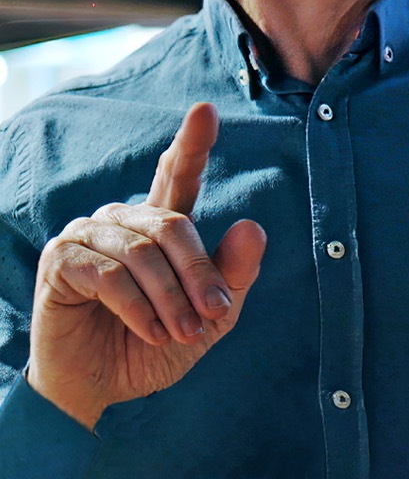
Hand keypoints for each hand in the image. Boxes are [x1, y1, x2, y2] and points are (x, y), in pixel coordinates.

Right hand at [25, 102, 265, 430]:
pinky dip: (138, 308)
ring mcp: (89, 234)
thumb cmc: (156, 347)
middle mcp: (124, 218)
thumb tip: (253, 226)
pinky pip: (111, 275)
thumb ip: (234, 273)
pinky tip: (151, 333)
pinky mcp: (62, 260)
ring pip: (145, 253)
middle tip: (212, 315)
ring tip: (183, 333)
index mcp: (160, 222)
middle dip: (199, 274)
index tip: (205, 110)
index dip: (192, 142)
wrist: (102, 393)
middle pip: (174, 226)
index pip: (179, 173)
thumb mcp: (210, 315)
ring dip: (170, 298)